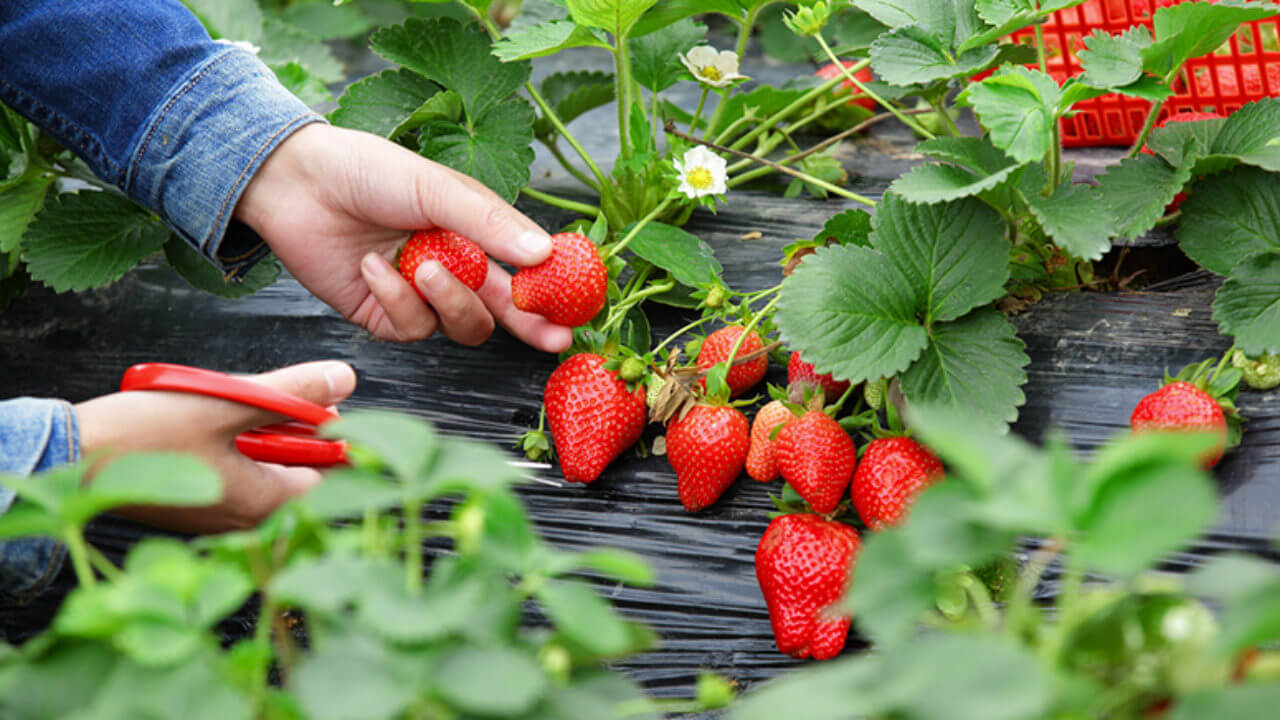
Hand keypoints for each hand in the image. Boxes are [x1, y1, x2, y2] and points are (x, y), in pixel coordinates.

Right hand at [74, 361, 356, 532]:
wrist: (71, 457)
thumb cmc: (144, 436)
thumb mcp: (227, 403)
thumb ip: (291, 394)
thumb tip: (344, 378)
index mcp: (266, 504)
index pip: (333, 472)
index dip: (332, 433)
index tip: (316, 404)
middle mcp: (248, 521)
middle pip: (301, 469)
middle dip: (293, 430)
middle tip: (267, 398)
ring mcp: (221, 516)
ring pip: (267, 467)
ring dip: (261, 433)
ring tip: (230, 406)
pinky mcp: (198, 505)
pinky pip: (236, 472)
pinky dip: (234, 445)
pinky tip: (209, 423)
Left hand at [234, 124, 572, 351]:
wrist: (295, 183)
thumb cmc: (366, 171)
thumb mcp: (436, 187)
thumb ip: (489, 222)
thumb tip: (542, 253)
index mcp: (473, 231)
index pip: (523, 269)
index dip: (550, 290)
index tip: (576, 306)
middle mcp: (452, 266)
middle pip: (502, 310)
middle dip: (528, 325)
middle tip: (550, 337)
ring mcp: (419, 294)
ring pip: (460, 324)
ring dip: (446, 299)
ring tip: (419, 267)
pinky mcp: (383, 315)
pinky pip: (410, 328)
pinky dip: (394, 299)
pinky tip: (373, 267)